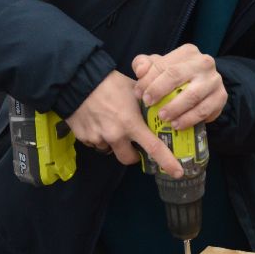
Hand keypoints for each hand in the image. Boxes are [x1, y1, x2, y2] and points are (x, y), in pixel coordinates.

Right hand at [64, 71, 180, 175]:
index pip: (154, 148)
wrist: (77, 80)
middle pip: (129, 159)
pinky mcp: (83, 138)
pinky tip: (96, 120)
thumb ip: (145, 102)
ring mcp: (98, 138)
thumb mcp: (133, 89)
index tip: (177, 172)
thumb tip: (155, 106)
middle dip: (133, 155)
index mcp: (131, 124)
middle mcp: (115, 136)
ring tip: (109, 122)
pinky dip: (98, 135)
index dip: (167, 162)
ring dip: (113, 142)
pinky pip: (95, 142)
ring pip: (110, 149)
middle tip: (133, 144)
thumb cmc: (109, 82)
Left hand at [131, 45, 226, 129]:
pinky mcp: (221, 97)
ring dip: (175, 108)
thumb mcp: (158, 67)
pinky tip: (178, 125)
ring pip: (193, 95)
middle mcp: (204, 62)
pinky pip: (204, 110)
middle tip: (148, 104)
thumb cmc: (174, 77)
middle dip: (159, 91)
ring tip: (163, 118)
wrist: (202, 87)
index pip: (164, 65)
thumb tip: (140, 71)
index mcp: (188, 52)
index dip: (148, 80)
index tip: (139, 94)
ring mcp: (215, 80)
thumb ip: (144, 65)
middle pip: (177, 75)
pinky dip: (189, 119)